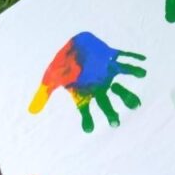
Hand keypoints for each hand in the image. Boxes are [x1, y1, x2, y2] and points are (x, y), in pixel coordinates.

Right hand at [29, 31, 146, 132]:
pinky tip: (143, 63)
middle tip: (115, 123)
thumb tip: (32, 111)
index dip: (88, 120)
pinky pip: (125, 60)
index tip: (90, 129)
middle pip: (107, 103)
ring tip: (136, 103)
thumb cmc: (63, 64)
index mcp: (86, 94)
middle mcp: (100, 87)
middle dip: (111, 113)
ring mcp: (107, 73)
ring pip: (120, 86)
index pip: (87, 111)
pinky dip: (133, 60)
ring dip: (127, 93)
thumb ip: (43, 95)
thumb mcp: (50, 79)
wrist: (74, 45)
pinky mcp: (112, 58)